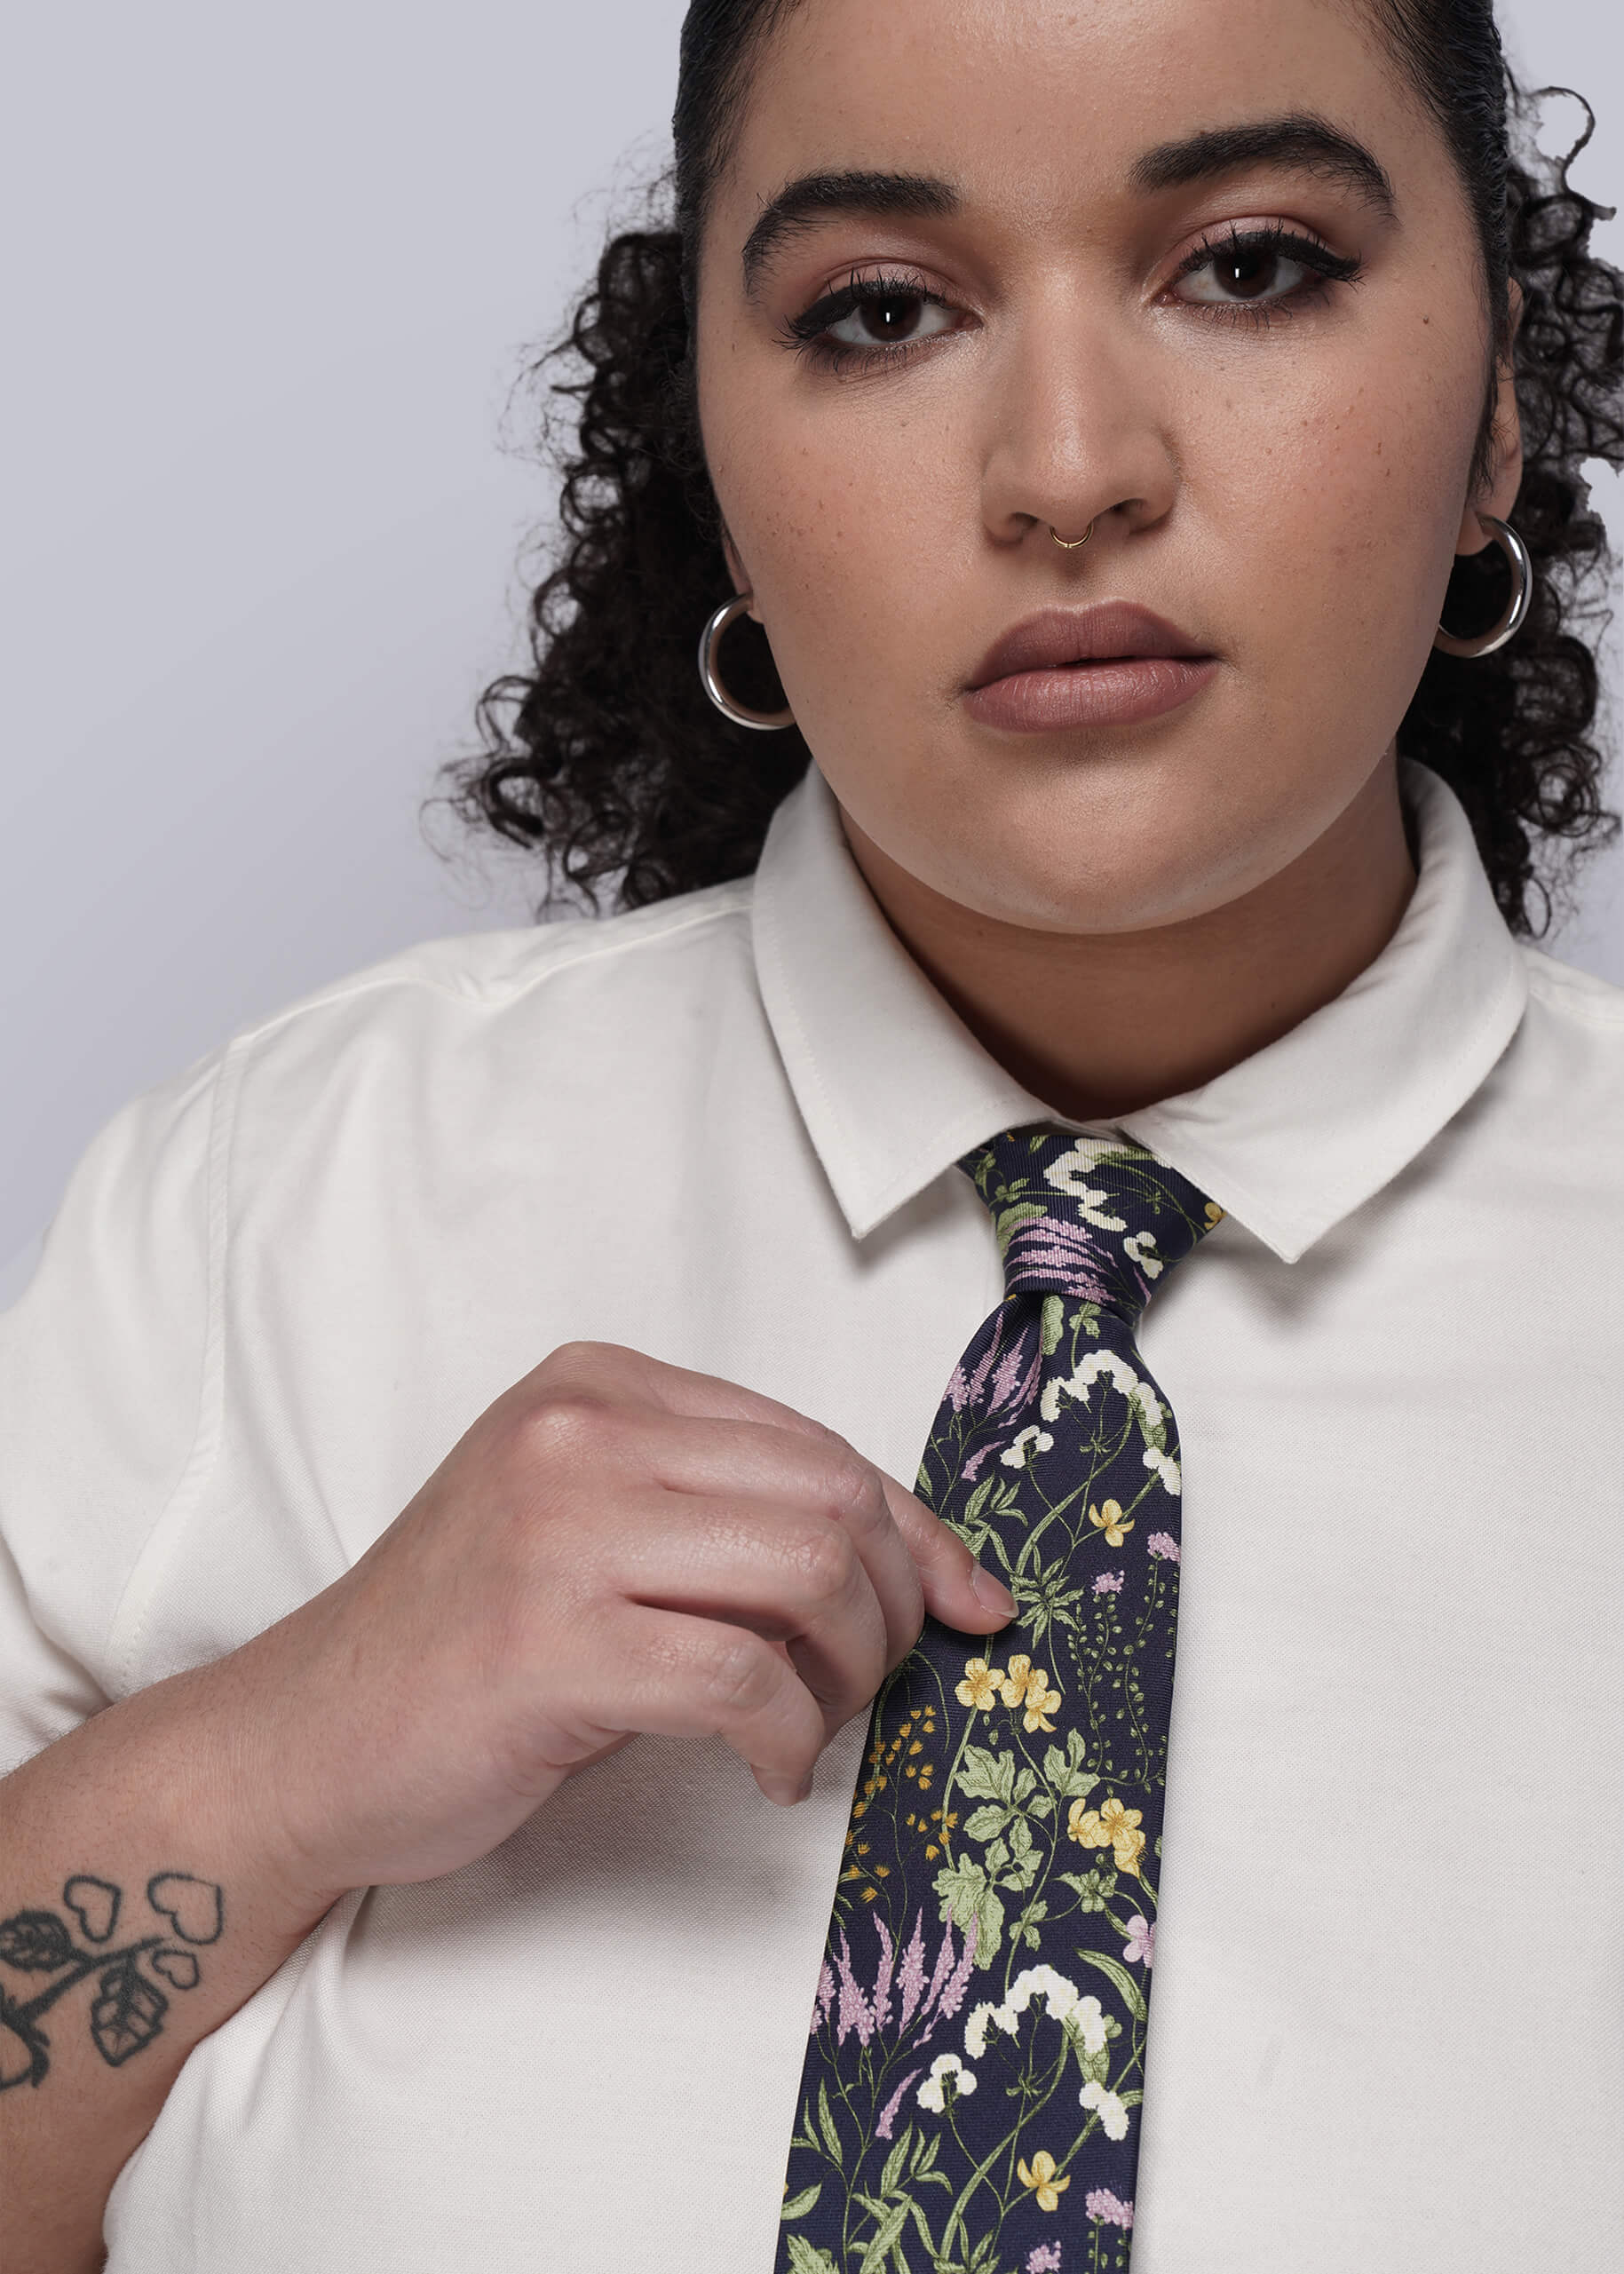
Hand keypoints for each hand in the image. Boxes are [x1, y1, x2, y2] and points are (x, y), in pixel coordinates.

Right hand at [247, 1340, 1015, 1902]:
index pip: (815, 1440)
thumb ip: (722, 1513)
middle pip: (830, 1495)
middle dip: (890, 1604)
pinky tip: (764, 1771)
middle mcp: (578, 1432)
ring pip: (807, 1571)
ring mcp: (556, 1529)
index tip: (967, 1602)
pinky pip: (744, 1680)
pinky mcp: (547, 1641)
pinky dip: (788, 1740)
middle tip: (866, 1685)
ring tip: (806, 1726)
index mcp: (597, 1385)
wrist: (306, 1741)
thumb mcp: (593, 1533)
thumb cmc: (465, 1645)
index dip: (914, 1530)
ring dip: (847, 1673)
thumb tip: (923, 1562)